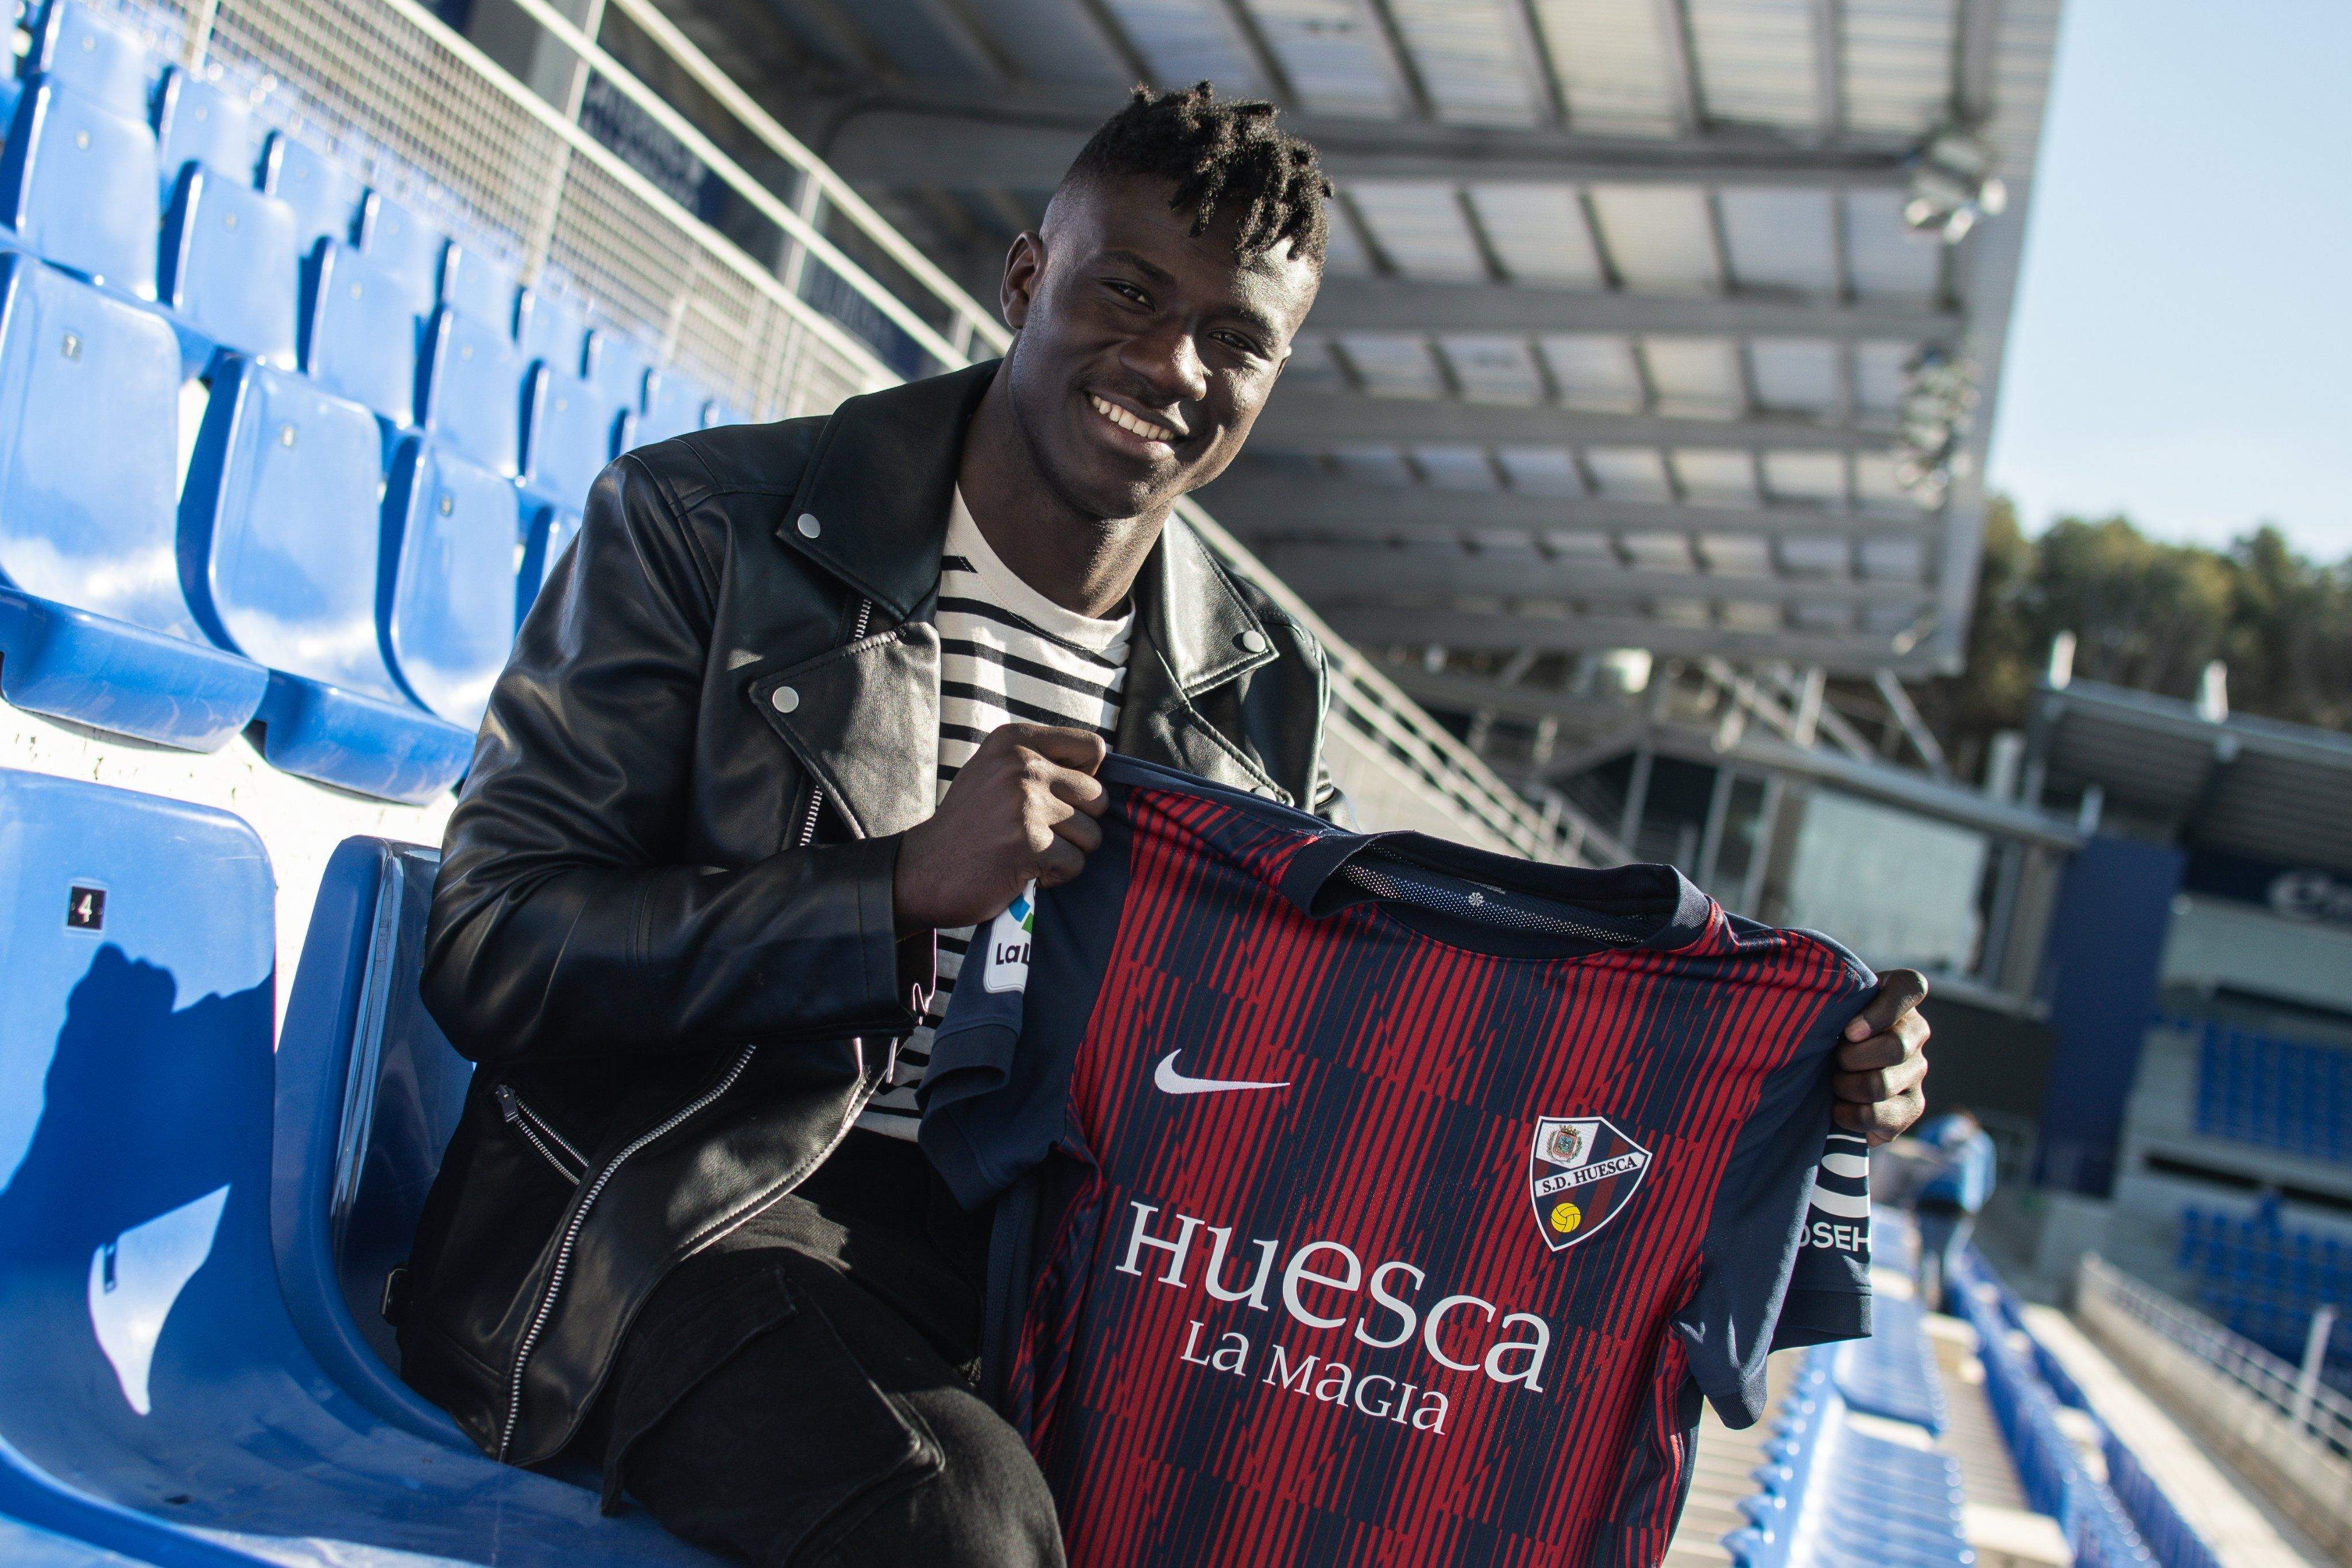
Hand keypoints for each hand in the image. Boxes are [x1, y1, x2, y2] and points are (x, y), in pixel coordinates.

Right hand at [894, 723, 1108, 931]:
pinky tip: (1026, 871)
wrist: (923, 870)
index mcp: (1015, 740)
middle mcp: (1021, 765)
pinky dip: (1056, 875)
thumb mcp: (995, 772)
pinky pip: (1076, 862)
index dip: (1086, 779)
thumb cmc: (969, 825)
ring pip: (1092, 833)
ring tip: (1031, 852)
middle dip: (1078, 823)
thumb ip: (1040, 762)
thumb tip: (1099, 771)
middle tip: (1042, 834)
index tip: (1058, 797)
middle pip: (1097, 796)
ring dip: (1068, 852)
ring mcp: (1025, 803)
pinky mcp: (1029, 843)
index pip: (1093, 747)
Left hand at [1833, 969, 1929, 1144]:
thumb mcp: (1823, 1005)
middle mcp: (1916, 1031)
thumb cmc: (1820, 1028)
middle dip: (1850, 1058)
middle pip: (1894, 1047)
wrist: (1821, 1072)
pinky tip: (1836, 1108)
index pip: (1910, 987)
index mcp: (1899, 996)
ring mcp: (1917, 1070)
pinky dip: (1848, 1114)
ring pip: (1880, 1084)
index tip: (1849, 1031)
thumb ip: (1830, 997)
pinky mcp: (1912, 1107)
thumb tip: (1832, 1018)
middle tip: (1832, 1059)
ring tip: (1832, 1082)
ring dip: (1845, 1086)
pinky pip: (1877, 1115)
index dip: (1881, 1011)